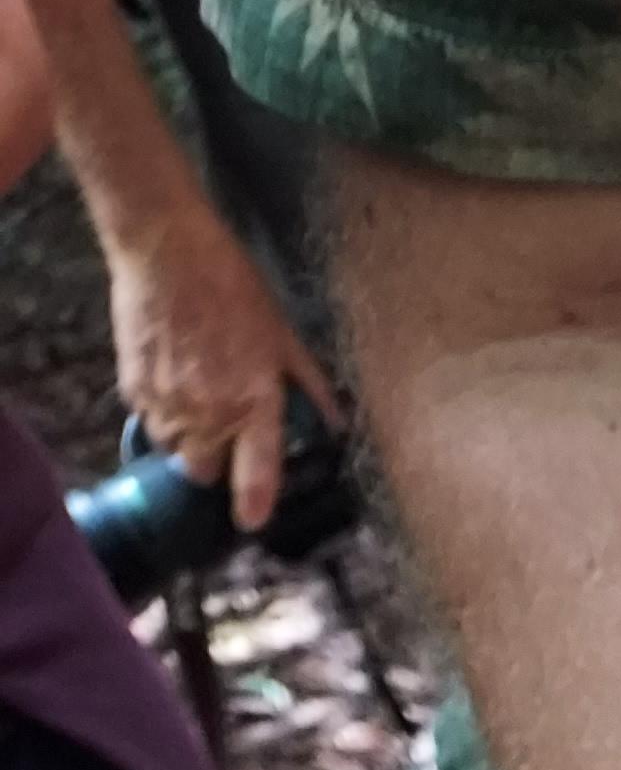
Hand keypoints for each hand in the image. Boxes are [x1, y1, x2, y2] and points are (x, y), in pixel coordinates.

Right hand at [106, 193, 332, 528]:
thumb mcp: (283, 336)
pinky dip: (161, 415)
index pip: (255, 477)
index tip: (251, 520)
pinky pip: (149, 421)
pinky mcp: (135, 386)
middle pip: (204, 473)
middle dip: (213, 465)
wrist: (166, 248)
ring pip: (174, 450)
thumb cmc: (232, 286)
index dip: (253, 506)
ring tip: (196, 407)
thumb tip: (336, 424)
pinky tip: (173, 384)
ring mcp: (168, 401)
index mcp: (253, 402)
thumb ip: (308, 387)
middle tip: (222, 440)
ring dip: (186, 441)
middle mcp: (209, 412)